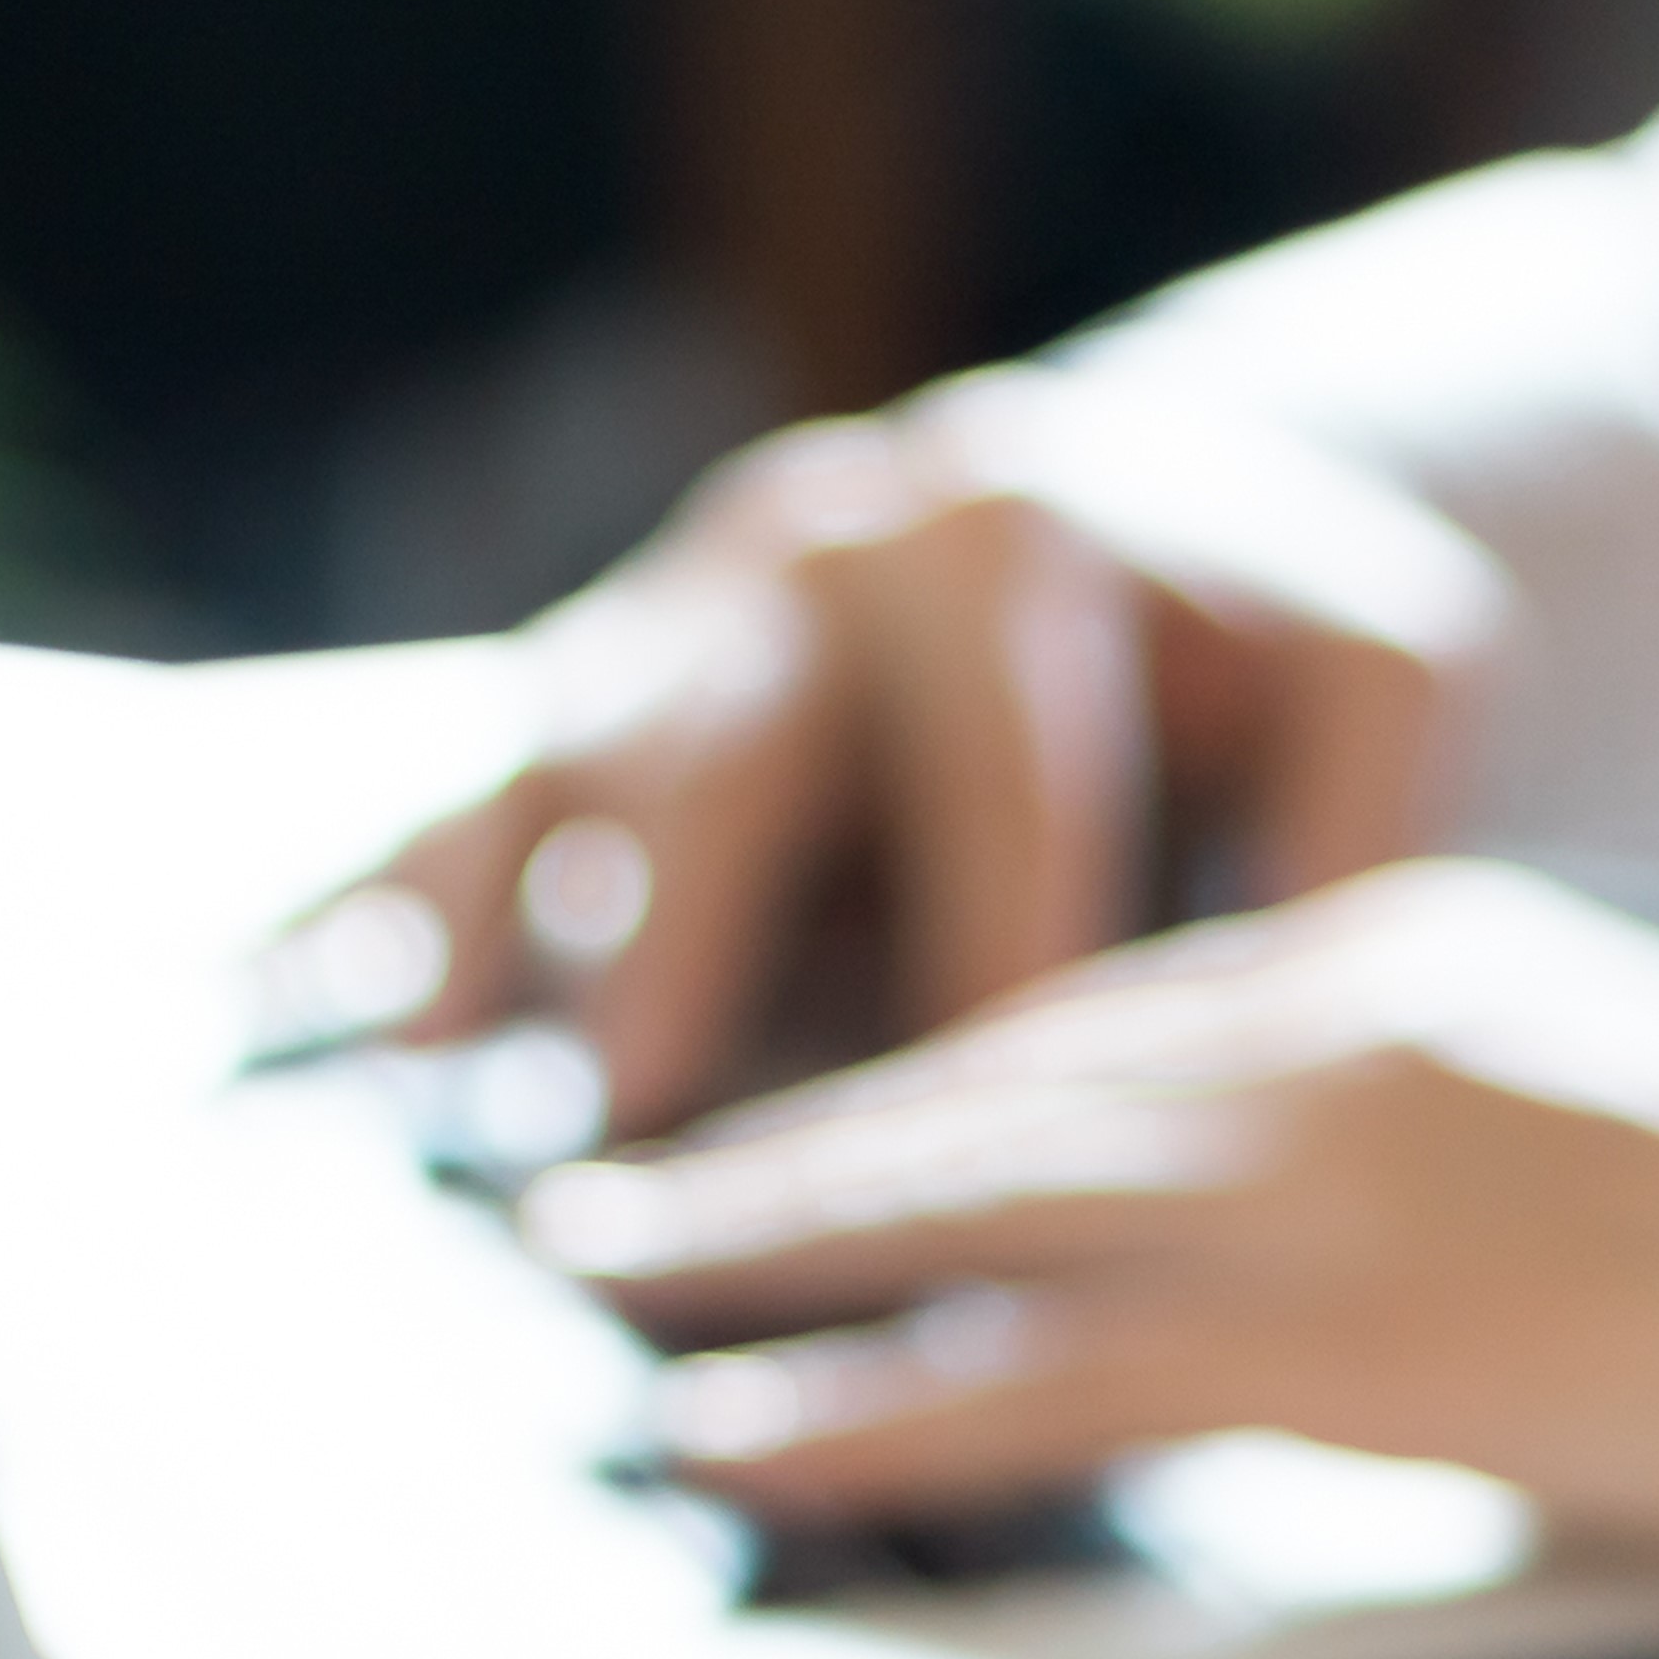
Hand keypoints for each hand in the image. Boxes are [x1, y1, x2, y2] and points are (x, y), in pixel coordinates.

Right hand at [355, 374, 1500, 1135]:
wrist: (1126, 529)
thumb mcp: (1382, 683)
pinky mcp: (576, 696)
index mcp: (1017, 532)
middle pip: (730, 745)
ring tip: (431, 1056)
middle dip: (689, 924)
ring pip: (561, 765)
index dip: (995, 955)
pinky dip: (371, 907)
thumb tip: (1316, 1025)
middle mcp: (813, 550)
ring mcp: (669, 615)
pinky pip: (452, 799)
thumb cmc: (1261, 646)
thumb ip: (1362, 829)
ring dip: (496, 917)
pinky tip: (277, 1009)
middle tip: (654, 1084)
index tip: (996, 1130)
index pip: (1002, 775)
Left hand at [521, 861, 1658, 1554]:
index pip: (1092, 1017)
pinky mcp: (1331, 1333)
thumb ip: (1426, 1119)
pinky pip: (1032, 1370)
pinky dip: (862, 1403)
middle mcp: (1321, 1032)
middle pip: (985, 1080)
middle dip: (783, 1142)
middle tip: (602, 1188)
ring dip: (753, 1252)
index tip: (789, 1137)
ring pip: (961, 1203)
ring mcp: (1316, 1177)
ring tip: (595, 1287)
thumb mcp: (1598, 1104)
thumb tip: (1282, 1222)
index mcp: (1391, 962)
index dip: (917, 1088)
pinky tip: (740, 1432)